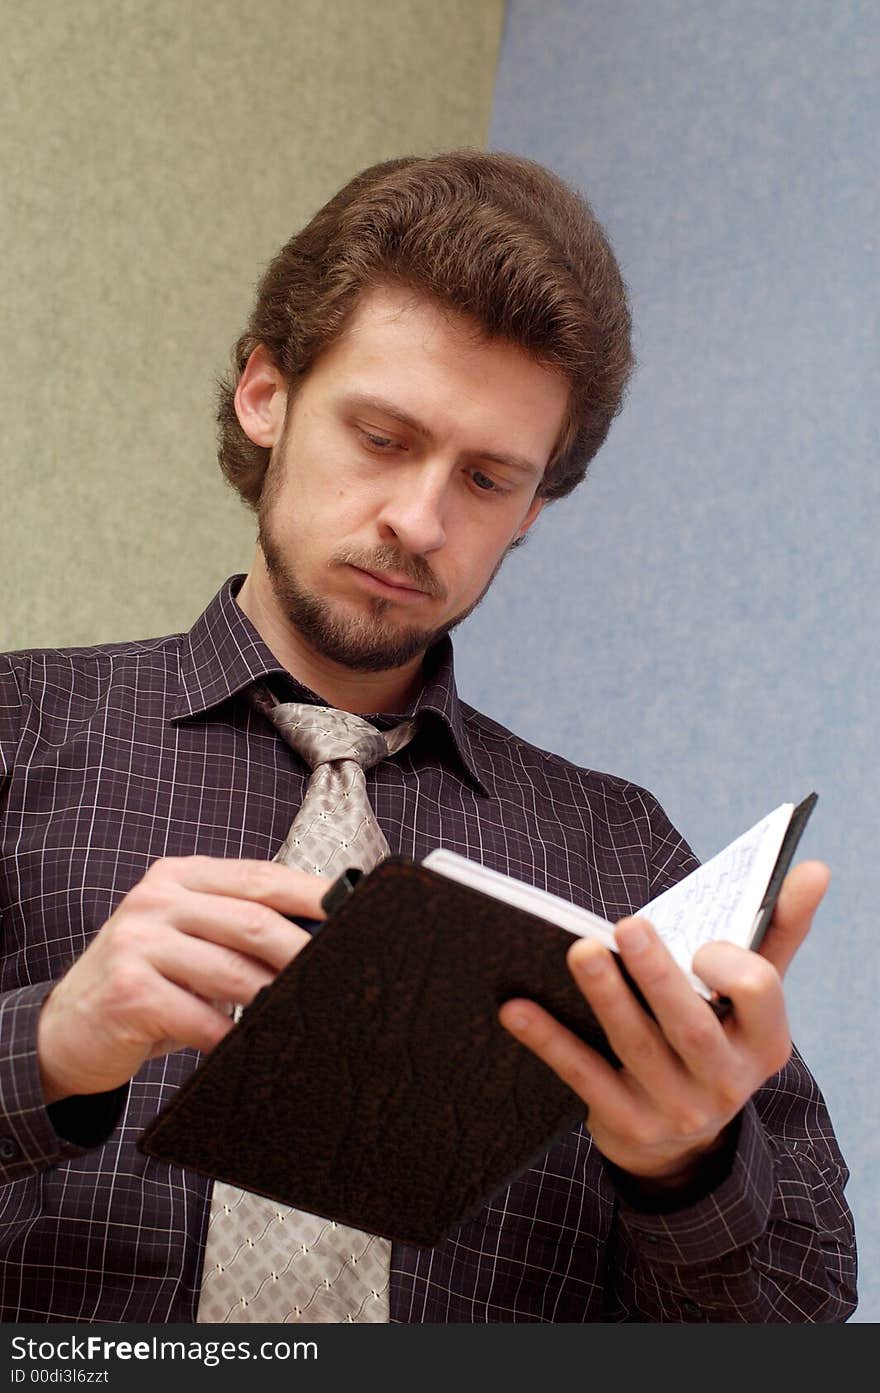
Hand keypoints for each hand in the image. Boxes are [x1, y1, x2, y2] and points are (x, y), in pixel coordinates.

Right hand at [37, 857, 330, 1102]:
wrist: (64, 1030)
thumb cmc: (144, 983)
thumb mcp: (187, 938)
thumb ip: (238, 926)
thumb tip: (320, 935)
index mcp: (179, 876)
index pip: (260, 876)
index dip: (311, 894)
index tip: (354, 910)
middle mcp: (156, 900)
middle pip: (253, 920)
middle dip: (304, 950)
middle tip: (342, 975)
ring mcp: (138, 942)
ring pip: (233, 970)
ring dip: (275, 998)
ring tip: (304, 1013)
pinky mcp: (128, 992)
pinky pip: (200, 1016)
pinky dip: (233, 1036)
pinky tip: (250, 1045)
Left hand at [499, 861, 829, 1183]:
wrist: (683, 1142)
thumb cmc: (718, 1036)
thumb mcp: (754, 998)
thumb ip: (778, 930)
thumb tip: (813, 867)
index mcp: (763, 1042)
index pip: (760, 995)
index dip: (732, 967)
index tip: (701, 944)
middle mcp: (725, 1081)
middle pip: (691, 1024)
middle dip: (660, 975)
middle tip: (629, 925)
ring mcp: (675, 1108)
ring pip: (636, 1047)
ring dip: (606, 997)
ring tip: (579, 950)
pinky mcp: (626, 1124)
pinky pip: (584, 1079)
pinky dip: (550, 1043)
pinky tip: (517, 1008)